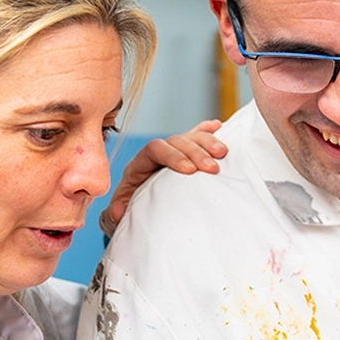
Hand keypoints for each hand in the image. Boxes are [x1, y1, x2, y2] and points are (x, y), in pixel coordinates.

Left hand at [100, 120, 225, 235]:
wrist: (139, 206)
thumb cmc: (133, 207)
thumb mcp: (125, 209)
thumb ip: (119, 209)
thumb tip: (116, 212)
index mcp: (140, 162)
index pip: (155, 149)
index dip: (173, 156)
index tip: (190, 170)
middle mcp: (158, 152)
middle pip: (177, 141)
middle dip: (196, 152)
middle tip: (213, 167)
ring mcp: (174, 151)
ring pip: (190, 137)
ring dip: (208, 142)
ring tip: (223, 152)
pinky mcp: (187, 154)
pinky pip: (197, 136)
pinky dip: (208, 131)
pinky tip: (220, 127)